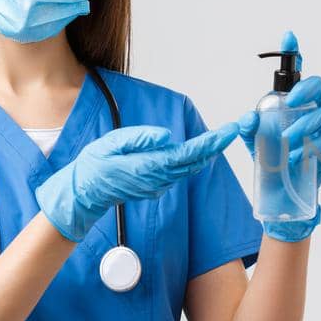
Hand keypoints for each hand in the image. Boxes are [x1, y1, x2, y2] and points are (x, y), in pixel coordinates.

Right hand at [37, 123, 238, 241]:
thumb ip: (139, 139)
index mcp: (149, 167)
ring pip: (189, 167)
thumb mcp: (111, 144)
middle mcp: (158, 179)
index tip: (227, 131)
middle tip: (236, 127)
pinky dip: (192, 159)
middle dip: (216, 144)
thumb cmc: (94, 166)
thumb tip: (166, 136)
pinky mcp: (156, 186)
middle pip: (195, 160)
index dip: (210, 142)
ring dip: (207, 151)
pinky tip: (201, 148)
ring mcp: (158, 185)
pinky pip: (178, 171)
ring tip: (224, 134)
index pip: (187, 153)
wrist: (84, 194)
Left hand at [238, 31, 320, 241]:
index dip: (294, 53)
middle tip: (289, 102)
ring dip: (304, 128)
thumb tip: (247, 118)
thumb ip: (249, 128)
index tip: (288, 36)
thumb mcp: (253, 142)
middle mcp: (312, 110)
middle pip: (319, 87)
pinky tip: (296, 159)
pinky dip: (311, 150)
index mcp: (294, 102)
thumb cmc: (270, 158)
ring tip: (285, 144)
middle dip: (306, 91)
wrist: (283, 192)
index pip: (296, 73)